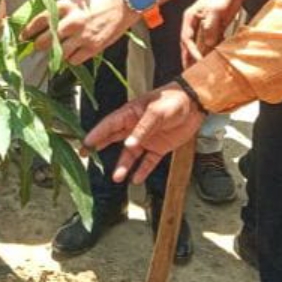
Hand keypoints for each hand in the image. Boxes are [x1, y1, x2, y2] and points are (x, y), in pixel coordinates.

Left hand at [22, 0, 137, 63]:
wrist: (123, 4)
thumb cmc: (98, 0)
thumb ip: (59, 11)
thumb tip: (42, 24)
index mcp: (65, 6)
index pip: (39, 21)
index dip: (28, 31)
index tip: (24, 36)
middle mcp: (71, 21)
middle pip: (45, 41)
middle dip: (39, 45)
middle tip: (39, 45)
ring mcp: (82, 36)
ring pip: (58, 53)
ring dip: (56, 52)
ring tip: (61, 47)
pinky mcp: (93, 47)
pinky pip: (73, 60)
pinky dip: (71, 58)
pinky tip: (75, 51)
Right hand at [83, 84, 202, 184]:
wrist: (196, 104)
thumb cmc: (174, 101)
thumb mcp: (157, 112)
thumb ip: (142, 129)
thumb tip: (128, 145)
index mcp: (131, 114)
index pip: (110, 125)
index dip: (97, 134)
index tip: (85, 143)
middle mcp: (135, 127)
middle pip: (113, 138)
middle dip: (99, 147)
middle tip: (85, 156)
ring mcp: (147, 138)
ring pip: (130, 154)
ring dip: (123, 165)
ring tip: (117, 177)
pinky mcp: (160, 147)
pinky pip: (148, 161)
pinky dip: (142, 170)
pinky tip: (136, 180)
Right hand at [180, 0, 244, 67]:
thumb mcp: (215, 10)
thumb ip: (210, 27)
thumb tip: (208, 44)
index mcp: (190, 18)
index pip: (186, 38)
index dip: (191, 51)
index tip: (198, 61)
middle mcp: (195, 24)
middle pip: (189, 45)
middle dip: (189, 59)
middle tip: (190, 73)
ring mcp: (205, 27)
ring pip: (200, 46)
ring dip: (201, 57)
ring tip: (202, 71)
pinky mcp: (215, 29)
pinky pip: (212, 43)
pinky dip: (213, 52)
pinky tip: (215, 61)